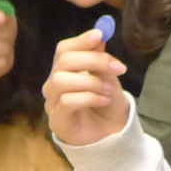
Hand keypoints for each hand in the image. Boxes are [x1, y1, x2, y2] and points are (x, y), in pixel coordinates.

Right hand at [41, 25, 128, 145]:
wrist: (112, 135)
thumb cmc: (107, 105)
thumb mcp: (109, 78)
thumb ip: (100, 59)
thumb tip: (100, 35)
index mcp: (65, 71)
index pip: (64, 49)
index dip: (81, 40)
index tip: (102, 35)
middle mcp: (54, 85)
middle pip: (64, 61)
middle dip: (93, 60)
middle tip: (118, 67)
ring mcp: (52, 103)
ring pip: (62, 80)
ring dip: (91, 82)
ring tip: (108, 91)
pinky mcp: (57, 121)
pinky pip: (67, 102)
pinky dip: (89, 98)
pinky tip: (103, 101)